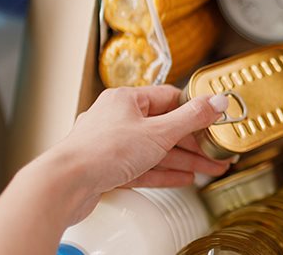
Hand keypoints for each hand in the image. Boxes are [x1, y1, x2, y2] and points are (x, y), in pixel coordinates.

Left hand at [34, 85, 233, 222]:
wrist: (66, 184)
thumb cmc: (102, 151)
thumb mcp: (158, 132)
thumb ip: (191, 118)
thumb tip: (215, 101)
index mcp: (126, 100)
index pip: (169, 98)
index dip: (194, 110)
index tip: (213, 120)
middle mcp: (117, 118)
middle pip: (165, 127)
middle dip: (194, 143)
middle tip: (215, 151)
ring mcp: (112, 145)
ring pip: (156, 150)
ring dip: (184, 160)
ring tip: (208, 168)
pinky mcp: (109, 168)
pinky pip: (144, 168)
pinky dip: (164, 173)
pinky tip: (182, 178)